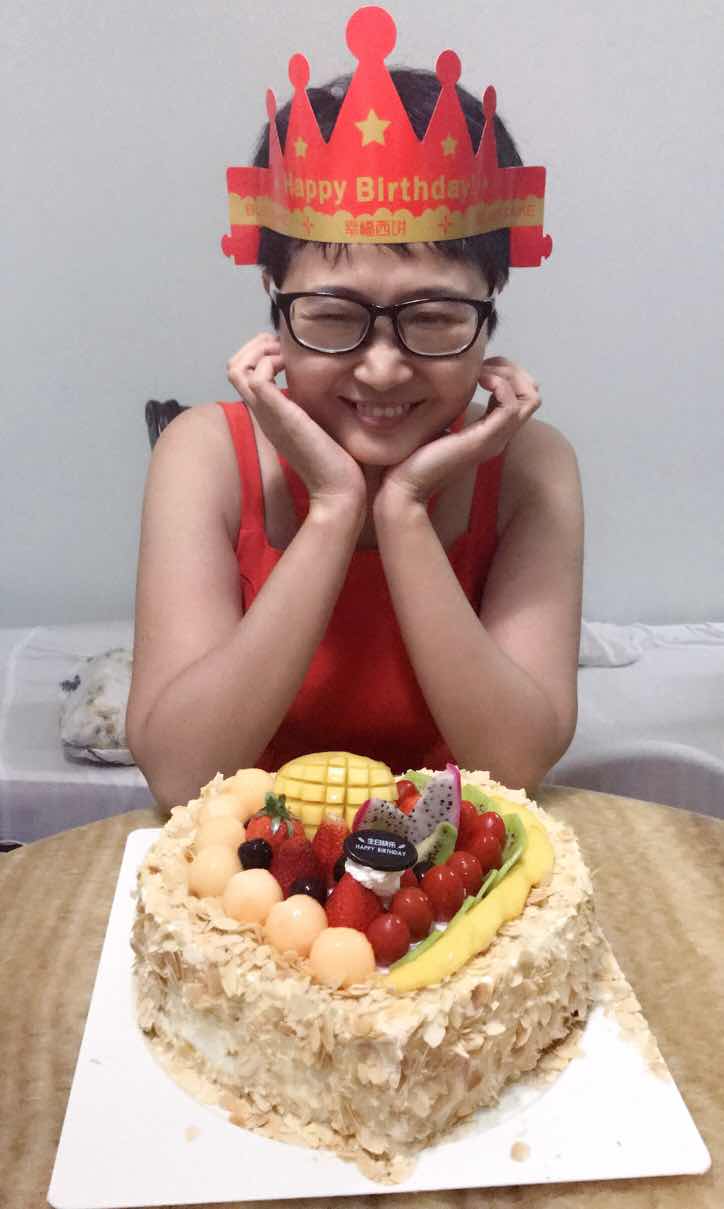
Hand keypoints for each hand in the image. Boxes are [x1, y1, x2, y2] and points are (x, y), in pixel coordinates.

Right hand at [226, 334, 365, 510]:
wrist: (338, 488)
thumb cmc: (335, 460)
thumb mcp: (318, 422)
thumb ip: (310, 404)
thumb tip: (322, 383)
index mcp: (269, 413)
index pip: (243, 374)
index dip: (260, 352)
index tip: (287, 351)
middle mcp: (262, 413)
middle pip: (233, 367)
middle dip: (256, 345)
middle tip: (284, 348)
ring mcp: (267, 414)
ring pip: (237, 369)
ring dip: (261, 351)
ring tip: (287, 356)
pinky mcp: (279, 415)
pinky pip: (257, 378)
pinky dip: (271, 363)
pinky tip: (294, 369)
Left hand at [373, 356, 540, 512]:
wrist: (404, 486)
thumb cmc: (414, 457)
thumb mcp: (438, 423)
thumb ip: (452, 407)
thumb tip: (450, 384)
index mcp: (490, 431)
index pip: (520, 397)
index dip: (505, 373)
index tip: (479, 367)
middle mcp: (499, 436)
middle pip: (530, 395)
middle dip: (511, 369)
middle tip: (483, 365)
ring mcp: (495, 439)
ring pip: (528, 398)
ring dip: (507, 375)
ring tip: (481, 372)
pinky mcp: (484, 440)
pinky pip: (511, 407)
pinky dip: (500, 385)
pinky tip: (480, 380)